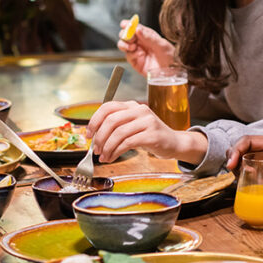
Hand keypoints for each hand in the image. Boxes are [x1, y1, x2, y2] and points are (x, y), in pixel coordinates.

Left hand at [86, 101, 205, 163]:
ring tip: (104, 157)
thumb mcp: (133, 126)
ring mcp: (147, 121)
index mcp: (131, 105)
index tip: (88, 134)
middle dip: (100, 137)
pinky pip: (128, 143)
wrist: (174, 143)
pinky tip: (113, 157)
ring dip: (107, 147)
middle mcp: (139, 110)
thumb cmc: (150, 136)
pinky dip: (116, 152)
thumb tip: (94, 137)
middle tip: (96, 150)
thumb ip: (116, 127)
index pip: (107, 107)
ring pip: (118, 133)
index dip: (94, 121)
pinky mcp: (152, 134)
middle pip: (111, 121)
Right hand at [116, 23, 175, 76]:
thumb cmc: (170, 55)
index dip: (127, 24)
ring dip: (124, 44)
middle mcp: (139, 42)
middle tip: (131, 38)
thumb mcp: (161, 44)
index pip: (133, 26)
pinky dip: (131, 54)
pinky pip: (128, 56)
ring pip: (122, 45)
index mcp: (146, 34)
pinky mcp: (135, 61)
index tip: (125, 25)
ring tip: (133, 47)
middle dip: (125, 35)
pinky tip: (139, 54)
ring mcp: (136, 51)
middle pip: (124, 35)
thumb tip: (137, 29)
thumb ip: (148, 37)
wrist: (172, 70)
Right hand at [227, 135, 262, 195]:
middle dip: (232, 159)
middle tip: (236, 174)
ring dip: (236, 167)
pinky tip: (248, 183)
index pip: (247, 140)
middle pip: (240, 147)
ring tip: (244, 179)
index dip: (236, 150)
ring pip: (241, 157)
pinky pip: (246, 166)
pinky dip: (242, 173)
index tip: (231, 165)